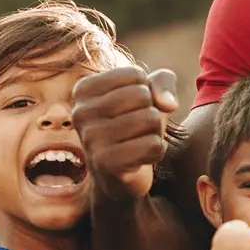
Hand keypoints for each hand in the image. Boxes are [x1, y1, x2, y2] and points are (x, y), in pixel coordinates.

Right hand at [72, 65, 178, 198]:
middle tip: (138, 128)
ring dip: (155, 132)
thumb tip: (169, 104)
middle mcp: (80, 113)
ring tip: (139, 141)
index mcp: (83, 90)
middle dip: (152, 112)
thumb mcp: (148, 94)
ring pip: (150, 119)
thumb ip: (163, 81)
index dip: (146, 91)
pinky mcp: (106, 164)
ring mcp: (90, 139)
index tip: (131, 108)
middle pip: (142, 95)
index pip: (134, 74)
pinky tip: (142, 157)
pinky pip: (153, 145)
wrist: (120, 176)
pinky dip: (157, 150)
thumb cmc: (133, 126)